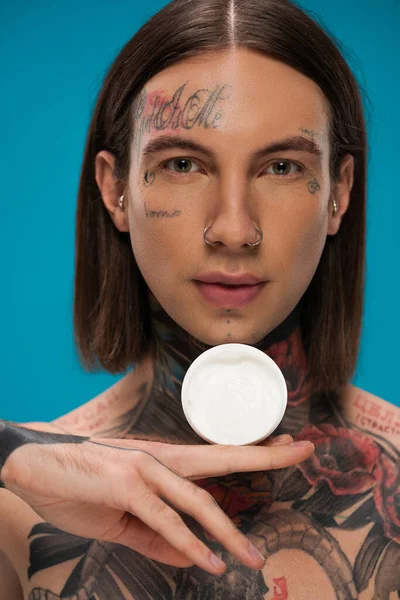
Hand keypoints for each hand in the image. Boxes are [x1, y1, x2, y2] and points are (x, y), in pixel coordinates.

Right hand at [0, 421, 313, 573]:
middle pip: (222, 457)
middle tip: (303, 450)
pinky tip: (208, 561)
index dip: (254, 450)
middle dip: (266, 455)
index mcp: (163, 463)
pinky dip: (188, 543)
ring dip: (228, 531)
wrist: (35, 466)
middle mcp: (161, 459)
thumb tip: (194, 557)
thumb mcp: (124, 517)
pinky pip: (164, 520)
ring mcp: (145, 468)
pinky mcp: (124, 485)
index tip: (285, 445)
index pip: (217, 455)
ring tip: (253, 557)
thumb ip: (158, 536)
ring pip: (198, 498)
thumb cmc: (80, 484)